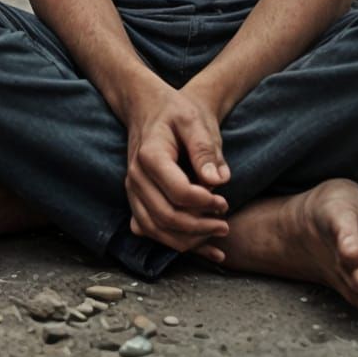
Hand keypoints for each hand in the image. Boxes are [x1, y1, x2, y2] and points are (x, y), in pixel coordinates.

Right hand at [124, 80, 230, 257]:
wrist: (149, 107)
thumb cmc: (175, 111)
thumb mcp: (194, 120)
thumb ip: (205, 149)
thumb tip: (218, 181)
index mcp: (150, 156)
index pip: (178, 193)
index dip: (204, 202)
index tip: (224, 201)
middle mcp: (136, 177)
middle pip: (167, 217)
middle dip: (199, 227)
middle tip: (225, 224)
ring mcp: (133, 191)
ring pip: (157, 230)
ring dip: (188, 240)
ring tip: (216, 233)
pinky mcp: (136, 200)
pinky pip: (151, 231)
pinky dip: (174, 243)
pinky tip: (202, 248)